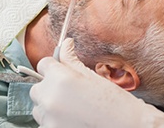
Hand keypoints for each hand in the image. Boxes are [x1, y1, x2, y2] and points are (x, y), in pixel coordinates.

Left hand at [30, 38, 163, 127]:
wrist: (125, 126)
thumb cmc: (113, 101)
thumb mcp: (92, 75)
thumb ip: (71, 59)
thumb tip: (66, 43)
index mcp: (61, 79)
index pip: (43, 64)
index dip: (53, 64)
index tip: (59, 68)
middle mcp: (50, 99)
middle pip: (37, 87)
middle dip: (49, 85)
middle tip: (68, 89)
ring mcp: (49, 119)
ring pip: (39, 106)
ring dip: (49, 103)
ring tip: (71, 105)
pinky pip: (44, 121)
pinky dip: (53, 118)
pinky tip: (72, 117)